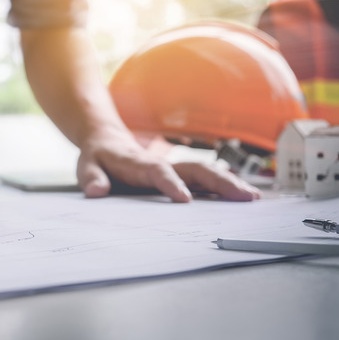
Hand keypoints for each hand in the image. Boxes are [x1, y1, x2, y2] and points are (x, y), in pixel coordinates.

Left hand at [76, 133, 260, 201]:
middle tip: (243, 197)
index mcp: (138, 163)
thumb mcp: (87, 166)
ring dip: (228, 183)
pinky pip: (204, 179)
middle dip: (219, 182)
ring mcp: (173, 168)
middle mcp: (162, 164)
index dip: (170, 183)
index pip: (157, 172)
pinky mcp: (179, 175)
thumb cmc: (99, 156)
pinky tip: (244, 197)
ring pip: (204, 172)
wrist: (107, 140)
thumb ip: (91, 178)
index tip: (184, 199)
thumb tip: (96, 191)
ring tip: (252, 198)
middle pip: (193, 169)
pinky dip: (225, 187)